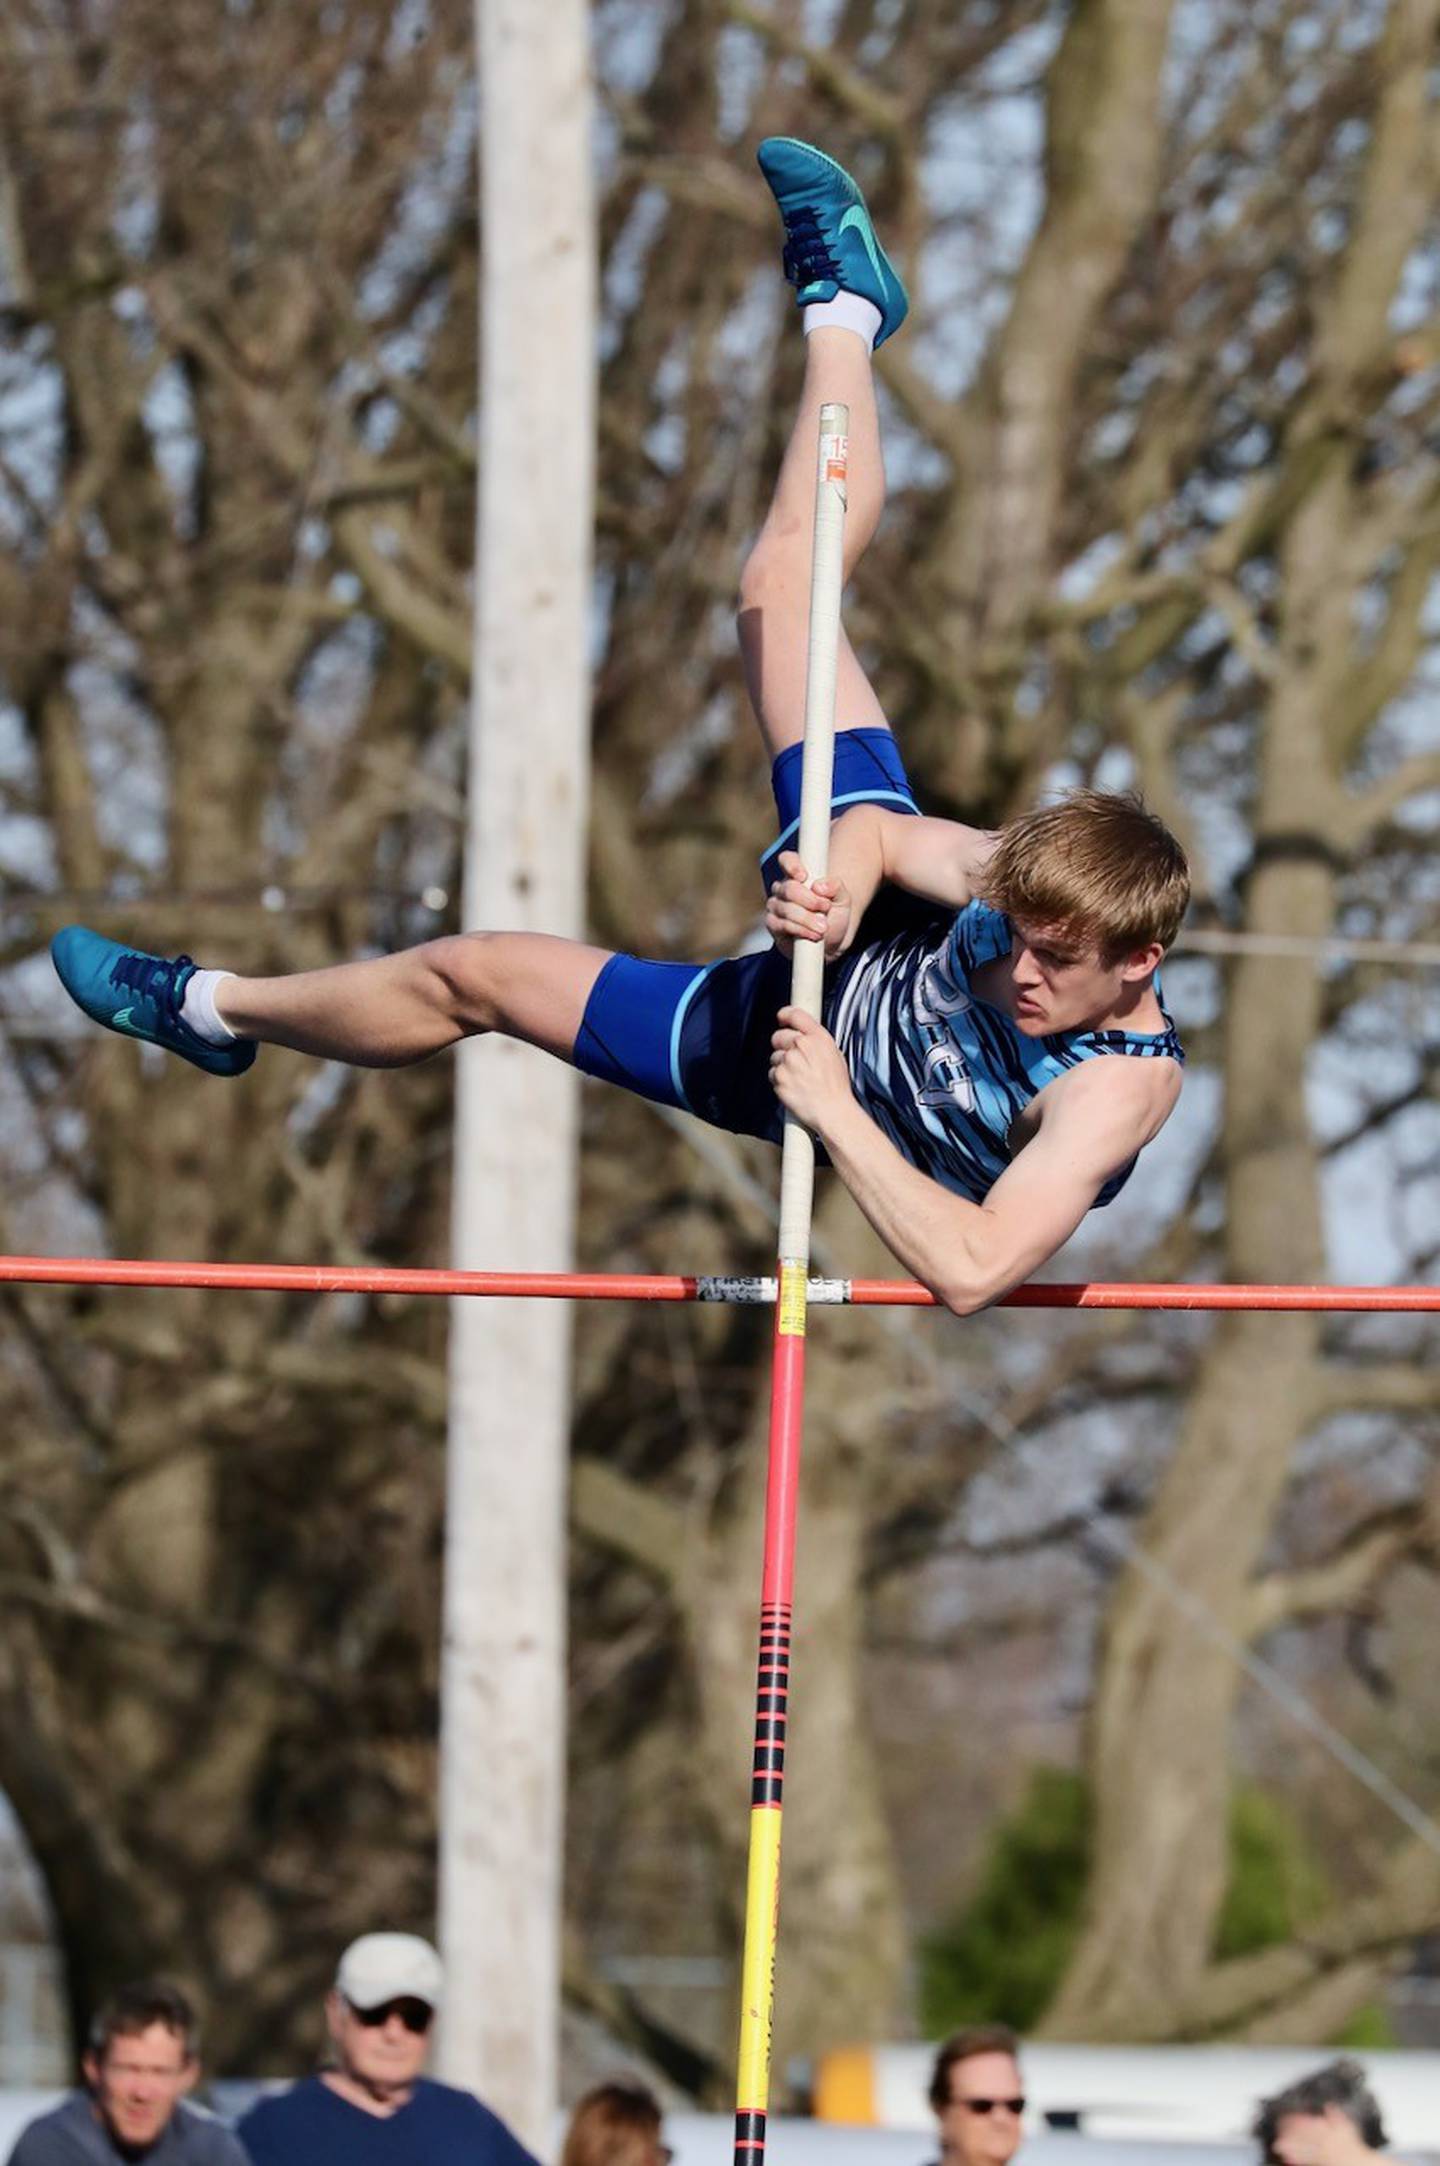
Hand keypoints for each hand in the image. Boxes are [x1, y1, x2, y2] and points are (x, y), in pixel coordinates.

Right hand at [765, 851, 853, 959]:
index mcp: (798, 874)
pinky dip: (799, 930)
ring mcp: (776, 906)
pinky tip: (812, 934)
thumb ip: (836, 887)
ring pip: (786, 909)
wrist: (831, 940)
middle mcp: (783, 888)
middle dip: (809, 900)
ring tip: (823, 927)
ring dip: (807, 919)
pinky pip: (781, 925)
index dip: (792, 865)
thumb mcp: (843, 899)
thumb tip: (819, 886)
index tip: (804, 876)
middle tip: (825, 907)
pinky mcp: (773, 924)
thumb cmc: (834, 914)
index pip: (787, 860)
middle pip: (789, 888)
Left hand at [768, 1006, 853, 1134]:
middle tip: (793, 1059)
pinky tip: (793, 1086)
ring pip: (775, 1057)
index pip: (795, 1015)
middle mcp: (801, 1046)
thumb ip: (816, 1041)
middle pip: (778, 1036)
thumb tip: (802, 1035)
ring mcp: (788, 1061)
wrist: (832, 1111)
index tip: (782, 1018)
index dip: (785, 1015)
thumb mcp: (834, 1054)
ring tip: (798, 1078)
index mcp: (818, 1038)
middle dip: (782, 1045)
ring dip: (781, 1065)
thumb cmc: (836, 1087)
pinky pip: (772, 1073)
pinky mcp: (779, 1077)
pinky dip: (779, 1080)